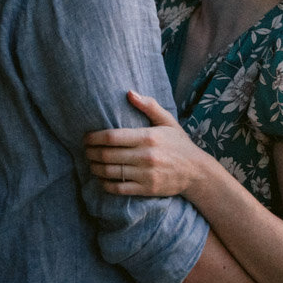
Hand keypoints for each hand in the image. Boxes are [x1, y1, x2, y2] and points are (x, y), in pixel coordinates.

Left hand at [84, 92, 206, 196]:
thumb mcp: (167, 121)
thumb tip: (129, 92)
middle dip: (90, 153)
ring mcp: (145, 174)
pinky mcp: (147, 189)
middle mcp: (145, 156)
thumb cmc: (179, 144)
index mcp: (147, 137)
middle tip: (85, 150)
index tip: (86, 137)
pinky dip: (106, 184)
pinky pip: (119, 188)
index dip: (94, 137)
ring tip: (91, 163)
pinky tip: (101, 179)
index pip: (112, 136)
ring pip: (110, 172)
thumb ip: (149, 105)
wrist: (197, 172)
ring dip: (95, 168)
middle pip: (107, 155)